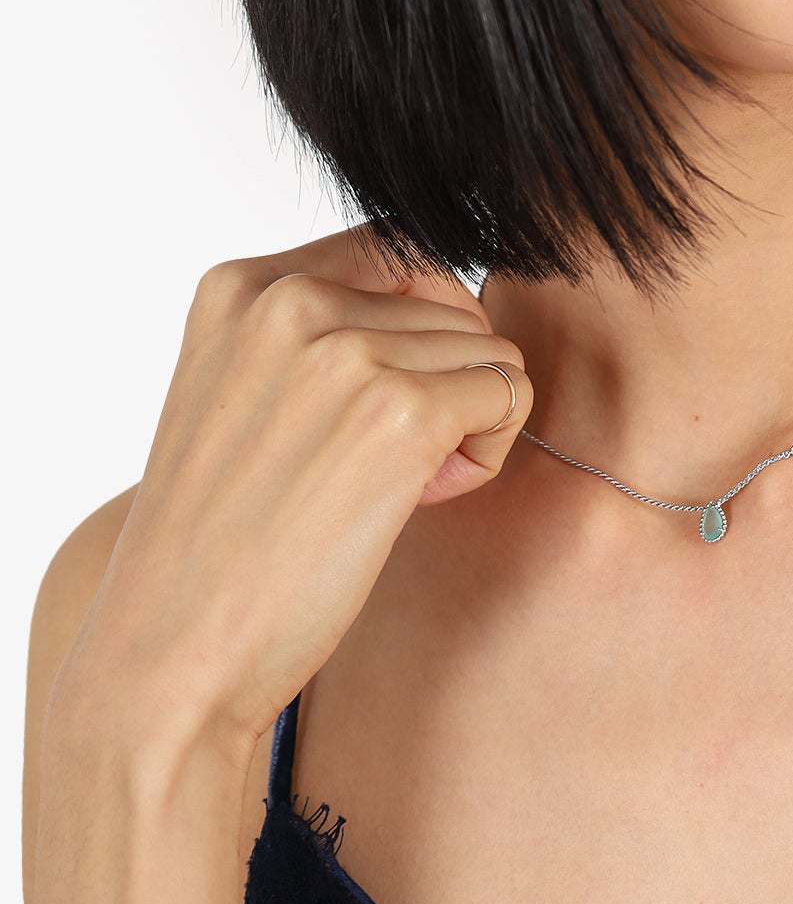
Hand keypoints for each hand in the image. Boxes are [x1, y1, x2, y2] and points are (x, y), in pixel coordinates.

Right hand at [56, 228, 532, 767]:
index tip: (377, 399)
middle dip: (442, 381)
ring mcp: (344, 354)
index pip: (397, 248)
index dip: (420, 323)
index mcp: (240, 287)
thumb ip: (315, 334)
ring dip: (467, 423)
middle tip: (380, 466)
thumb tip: (447, 294)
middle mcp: (290, 301)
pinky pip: (508, 395)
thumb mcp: (238, 394)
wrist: (172, 655)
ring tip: (390, 490)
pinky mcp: (400, 414)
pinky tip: (419, 503)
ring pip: (489, 349)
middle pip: (451, 303)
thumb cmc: (218, 543)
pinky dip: (487, 455)